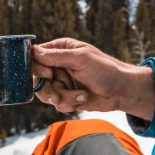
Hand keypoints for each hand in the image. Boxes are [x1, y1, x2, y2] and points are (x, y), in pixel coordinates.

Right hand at [32, 39, 154, 120]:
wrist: (120, 91)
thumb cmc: (105, 70)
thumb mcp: (80, 59)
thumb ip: (56, 56)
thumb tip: (34, 51)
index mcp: (60, 50)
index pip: (36, 57)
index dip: (37, 68)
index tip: (48, 74)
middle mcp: (57, 65)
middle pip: (37, 79)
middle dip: (48, 89)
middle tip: (57, 95)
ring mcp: (60, 82)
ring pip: (46, 94)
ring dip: (62, 98)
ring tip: (78, 96)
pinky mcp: (65, 96)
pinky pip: (56, 104)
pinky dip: (69, 103)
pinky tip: (82, 98)